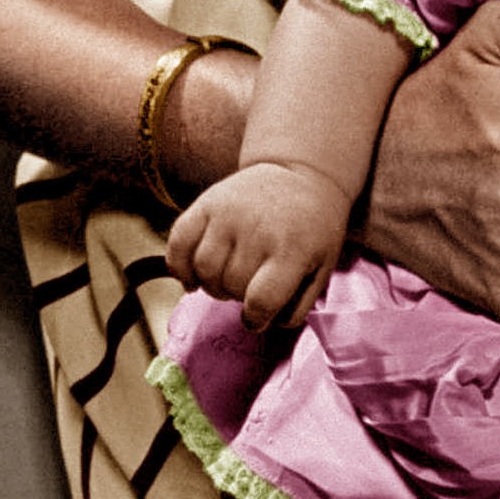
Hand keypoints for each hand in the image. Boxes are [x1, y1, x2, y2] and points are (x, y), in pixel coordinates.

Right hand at [167, 161, 349, 330]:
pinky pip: (178, 244)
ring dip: (212, 283)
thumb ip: (297, 305)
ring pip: (203, 270)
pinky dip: (179, 266)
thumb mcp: (322, 267)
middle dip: (238, 294)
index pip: (261, 302)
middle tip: (250, 282)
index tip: (257, 316)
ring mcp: (229, 213)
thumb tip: (265, 324)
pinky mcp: (207, 202)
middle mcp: (258, 229)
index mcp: (292, 249)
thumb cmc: (313, 230)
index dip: (255, 319)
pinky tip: (194, 275)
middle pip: (230, 286)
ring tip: (228, 275)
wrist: (304, 174)